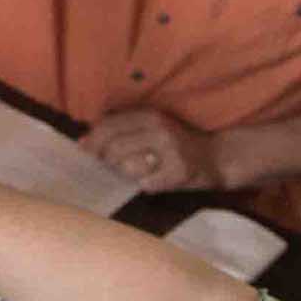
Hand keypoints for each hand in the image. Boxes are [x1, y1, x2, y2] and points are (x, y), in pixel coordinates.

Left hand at [82, 109, 218, 193]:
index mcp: (151, 116)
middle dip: (106, 159)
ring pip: (127, 167)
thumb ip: (120, 130)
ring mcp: (171, 152)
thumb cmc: (177, 143)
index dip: (92, 140)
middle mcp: (160, 130)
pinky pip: (145, 184)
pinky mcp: (178, 173)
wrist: (217, 157)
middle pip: (113, 148)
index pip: (109, 126)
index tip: (83, 150)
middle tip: (110, 164)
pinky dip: (145, 184)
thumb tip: (82, 142)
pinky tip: (154, 179)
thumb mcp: (152, 128)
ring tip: (138, 169)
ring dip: (126, 172)